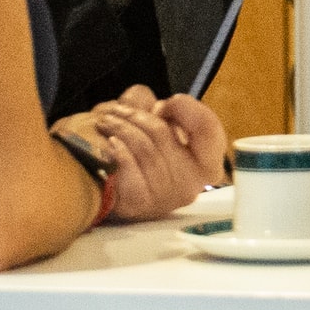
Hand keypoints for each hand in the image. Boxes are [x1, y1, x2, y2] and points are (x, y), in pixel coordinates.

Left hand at [62, 85, 229, 222]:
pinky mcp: (140, 204)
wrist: (103, 190)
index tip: (164, 104)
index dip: (185, 108)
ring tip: (107, 121)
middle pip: (164, 133)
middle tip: (121, 110)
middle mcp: (192, 183)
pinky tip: (110, 144)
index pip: (207, 127)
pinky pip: (129, 165)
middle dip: (136, 114)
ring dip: (120, 127)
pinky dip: (117, 150)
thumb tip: (156, 107)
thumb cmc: (137, 155)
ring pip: (143, 147)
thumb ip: (164, 109)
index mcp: (206, 163)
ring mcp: (166, 197)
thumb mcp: (158, 126)